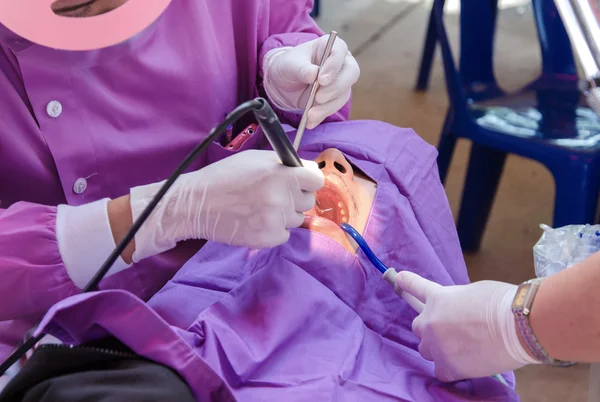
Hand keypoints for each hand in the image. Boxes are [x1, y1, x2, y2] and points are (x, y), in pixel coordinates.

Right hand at [129, 150, 323, 261]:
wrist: (198, 204)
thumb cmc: (225, 177)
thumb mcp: (255, 159)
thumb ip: (284, 164)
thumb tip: (307, 170)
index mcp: (282, 175)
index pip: (317, 180)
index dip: (308, 180)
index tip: (301, 182)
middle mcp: (282, 197)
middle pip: (308, 201)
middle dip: (295, 197)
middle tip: (274, 195)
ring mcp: (276, 220)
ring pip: (296, 219)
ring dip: (283, 214)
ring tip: (259, 207)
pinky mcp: (268, 238)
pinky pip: (284, 235)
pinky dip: (274, 229)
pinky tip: (255, 220)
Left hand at [263, 35, 359, 128]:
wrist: (284, 83)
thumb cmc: (289, 66)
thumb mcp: (289, 64)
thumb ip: (300, 67)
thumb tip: (312, 74)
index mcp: (330, 46)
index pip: (340, 51)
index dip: (333, 65)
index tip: (321, 79)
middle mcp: (341, 63)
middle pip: (350, 74)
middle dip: (335, 88)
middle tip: (319, 98)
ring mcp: (341, 82)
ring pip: (343, 94)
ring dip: (328, 106)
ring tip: (310, 114)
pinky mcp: (336, 98)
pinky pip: (333, 108)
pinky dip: (322, 116)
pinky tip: (310, 121)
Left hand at [392, 271, 537, 381]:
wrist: (516, 326)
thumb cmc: (501, 303)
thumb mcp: (473, 292)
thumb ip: (457, 301)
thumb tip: (457, 310)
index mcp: (438, 298)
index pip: (415, 287)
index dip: (406, 283)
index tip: (398, 278)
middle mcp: (430, 321)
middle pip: (419, 326)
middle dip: (431, 327)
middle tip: (451, 330)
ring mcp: (436, 345)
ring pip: (426, 349)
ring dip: (438, 348)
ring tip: (460, 348)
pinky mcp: (448, 367)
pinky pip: (439, 371)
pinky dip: (449, 368)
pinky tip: (463, 364)